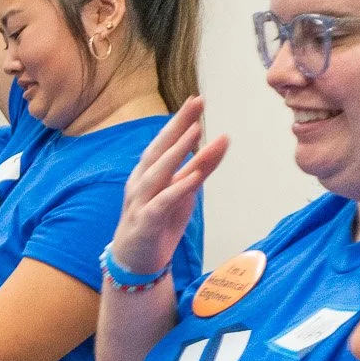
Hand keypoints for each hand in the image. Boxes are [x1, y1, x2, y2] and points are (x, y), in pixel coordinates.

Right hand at [111, 96, 229, 277]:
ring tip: (195, 132)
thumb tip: (223, 139)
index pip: (164, 142)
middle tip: (195, 104)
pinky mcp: (146, 223)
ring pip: (157, 173)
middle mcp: (141, 183)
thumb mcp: (185, 190)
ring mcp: (141, 202)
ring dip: (176, 152)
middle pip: (158, 150)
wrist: (136, 260)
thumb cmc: (159, 221)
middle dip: (176, 127)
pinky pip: (161, 203)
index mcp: (148, 173)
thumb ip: (201, 166)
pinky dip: (176, 189)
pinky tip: (192, 177)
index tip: (196, 100)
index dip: (179, 121)